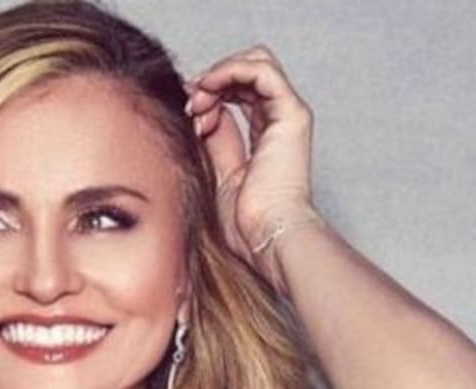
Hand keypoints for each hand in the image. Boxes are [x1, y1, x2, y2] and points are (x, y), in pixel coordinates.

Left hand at [185, 45, 321, 290]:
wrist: (264, 236)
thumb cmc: (243, 223)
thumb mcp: (215, 174)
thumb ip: (210, 143)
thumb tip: (195, 117)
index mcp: (262, 139)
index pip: (235, 96)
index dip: (206, 96)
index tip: (184, 114)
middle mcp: (278, 123)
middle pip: (245, 75)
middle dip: (211, 82)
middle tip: (189, 104)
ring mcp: (287, 117)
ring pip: (255, 64)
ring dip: (218, 75)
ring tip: (197, 99)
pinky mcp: (292, 115)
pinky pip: (262, 71)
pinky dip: (231, 72)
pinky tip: (209, 90)